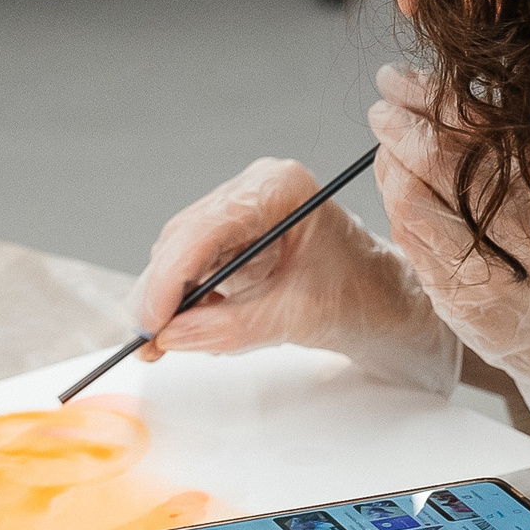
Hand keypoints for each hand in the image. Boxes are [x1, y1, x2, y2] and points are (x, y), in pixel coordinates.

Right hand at [128, 157, 458, 394]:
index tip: (153, 320)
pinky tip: (188, 325)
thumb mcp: (294, 318)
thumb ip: (229, 328)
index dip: (171, 276)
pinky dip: (185, 297)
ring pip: (182, 251)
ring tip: (164, 341)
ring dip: (170, 297)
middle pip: (184, 237)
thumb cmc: (358, 296)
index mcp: (280, 189)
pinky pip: (194, 264)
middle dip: (162, 290)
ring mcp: (243, 209)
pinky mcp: (235, 234)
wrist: (382, 301)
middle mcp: (255, 189)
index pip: (207, 227)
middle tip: (146, 339)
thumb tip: (172, 336)